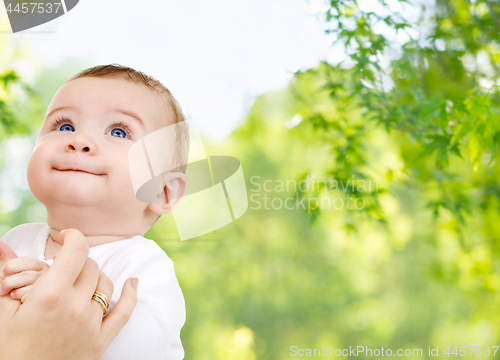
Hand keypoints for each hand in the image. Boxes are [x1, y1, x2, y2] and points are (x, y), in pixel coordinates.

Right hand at [0, 229, 137, 359]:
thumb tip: (3, 246)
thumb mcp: (2, 311)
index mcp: (50, 295)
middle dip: (75, 262)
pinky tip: (132, 282)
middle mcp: (75, 307)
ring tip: (79, 280)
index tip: (66, 236)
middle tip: (60, 270)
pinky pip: (124, 313)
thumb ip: (6, 274)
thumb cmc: (6, 349)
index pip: (76, 250)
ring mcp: (91, 325)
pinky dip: (131, 295)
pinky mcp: (99, 342)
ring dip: (93, 277)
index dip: (72, 237)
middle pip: (89, 266)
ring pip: (105, 284)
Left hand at [0, 257, 49, 299]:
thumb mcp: (16, 268)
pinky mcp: (45, 296)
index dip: (10, 268)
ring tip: (10, 293)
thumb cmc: (20, 281)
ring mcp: (46, 286)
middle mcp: (46, 274)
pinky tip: (17, 297)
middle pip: (25, 275)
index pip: (25, 262)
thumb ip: (7, 255)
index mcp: (39, 265)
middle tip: (3, 288)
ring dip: (14, 291)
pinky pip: (29, 296)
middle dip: (9, 282)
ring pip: (28, 287)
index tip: (2, 273)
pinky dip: (19, 297)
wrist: (30, 299)